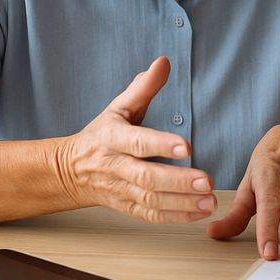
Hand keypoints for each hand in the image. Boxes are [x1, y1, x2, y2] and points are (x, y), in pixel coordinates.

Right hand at [56, 56, 216, 222]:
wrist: (69, 171)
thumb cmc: (101, 135)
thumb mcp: (118, 108)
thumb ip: (143, 88)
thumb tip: (163, 61)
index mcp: (113, 138)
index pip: (138, 142)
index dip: (161, 145)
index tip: (187, 147)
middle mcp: (115, 166)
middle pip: (146, 177)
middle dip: (178, 181)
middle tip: (206, 181)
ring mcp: (120, 190)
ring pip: (150, 200)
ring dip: (182, 203)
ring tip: (209, 200)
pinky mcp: (125, 207)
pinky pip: (150, 215)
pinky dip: (175, 217)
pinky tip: (198, 213)